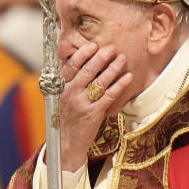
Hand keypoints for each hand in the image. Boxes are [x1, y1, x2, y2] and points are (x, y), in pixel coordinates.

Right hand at [57, 42, 131, 170]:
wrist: (66, 143)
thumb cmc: (65, 118)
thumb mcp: (61, 98)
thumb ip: (68, 82)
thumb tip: (79, 62)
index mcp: (61, 88)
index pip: (71, 66)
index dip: (83, 54)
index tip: (93, 45)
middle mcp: (70, 94)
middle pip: (87, 71)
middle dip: (101, 57)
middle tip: (111, 48)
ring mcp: (82, 104)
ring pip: (100, 82)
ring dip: (113, 68)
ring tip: (122, 58)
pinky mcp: (93, 114)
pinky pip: (109, 96)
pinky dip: (119, 85)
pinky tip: (127, 77)